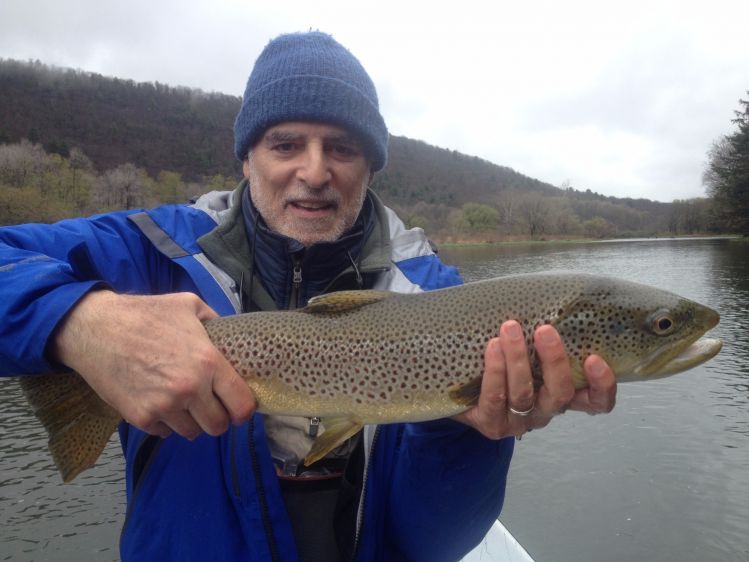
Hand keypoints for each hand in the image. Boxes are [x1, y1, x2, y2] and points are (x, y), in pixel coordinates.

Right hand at [51, 290, 255, 439]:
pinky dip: (165, 422)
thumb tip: (233, 336)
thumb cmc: (145, 314)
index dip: (244, 410)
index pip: (242, 405)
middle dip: (217, 418)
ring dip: (190, 420)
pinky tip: (159, 401)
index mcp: (208, 362)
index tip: (238, 407)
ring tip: (181, 401)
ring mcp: (164, 406)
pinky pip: (165, 432)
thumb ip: (216, 322)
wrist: (95, 329)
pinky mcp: (141, 418)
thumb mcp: (189, 305)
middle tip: (209, 405)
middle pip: (218, 426)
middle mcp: (190, 389)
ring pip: (192, 432)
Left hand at [454, 320, 615, 438]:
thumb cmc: (503, 359)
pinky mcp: (493, 424)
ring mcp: (519, 421)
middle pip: (560, 394)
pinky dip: (495, 371)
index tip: (595, 358)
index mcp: (562, 393)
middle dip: (554, 361)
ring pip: (524, 395)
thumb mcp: (528, 347)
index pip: (596, 401)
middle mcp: (545, 410)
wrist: (462, 387)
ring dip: (518, 359)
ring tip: (510, 328)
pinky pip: (496, 399)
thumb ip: (544, 333)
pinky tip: (492, 347)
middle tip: (545, 330)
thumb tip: (552, 294)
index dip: (602, 385)